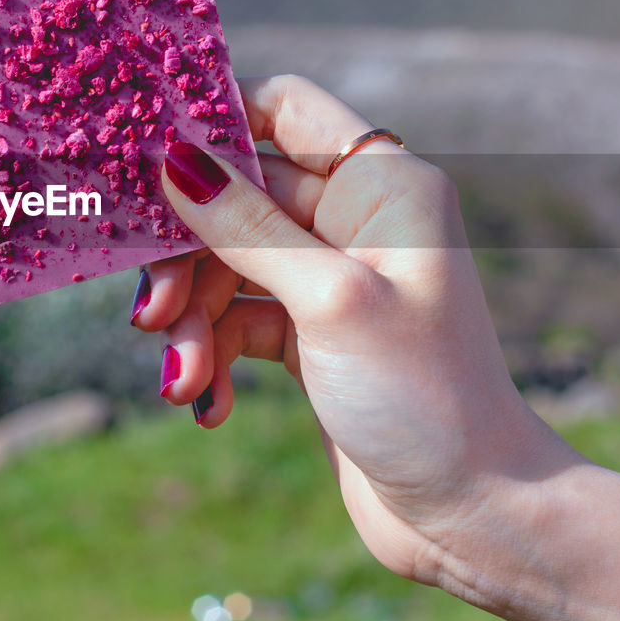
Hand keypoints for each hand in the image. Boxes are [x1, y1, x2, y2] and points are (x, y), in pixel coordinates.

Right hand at [132, 74, 571, 582]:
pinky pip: (236, 320)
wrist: (471, 512)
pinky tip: (210, 404)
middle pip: (235, 197)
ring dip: (193, 320)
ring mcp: (329, 278)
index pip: (284, 108)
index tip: (148, 156)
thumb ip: (247, 225)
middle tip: (151, 315)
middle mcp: (353, 219)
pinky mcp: (308, 333)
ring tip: (185, 382)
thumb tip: (173, 156)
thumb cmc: (423, 396)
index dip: (215, 118)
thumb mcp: (328, 300)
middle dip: (187, 256)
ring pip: (226, 264)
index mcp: (379, 185)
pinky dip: (214, 355)